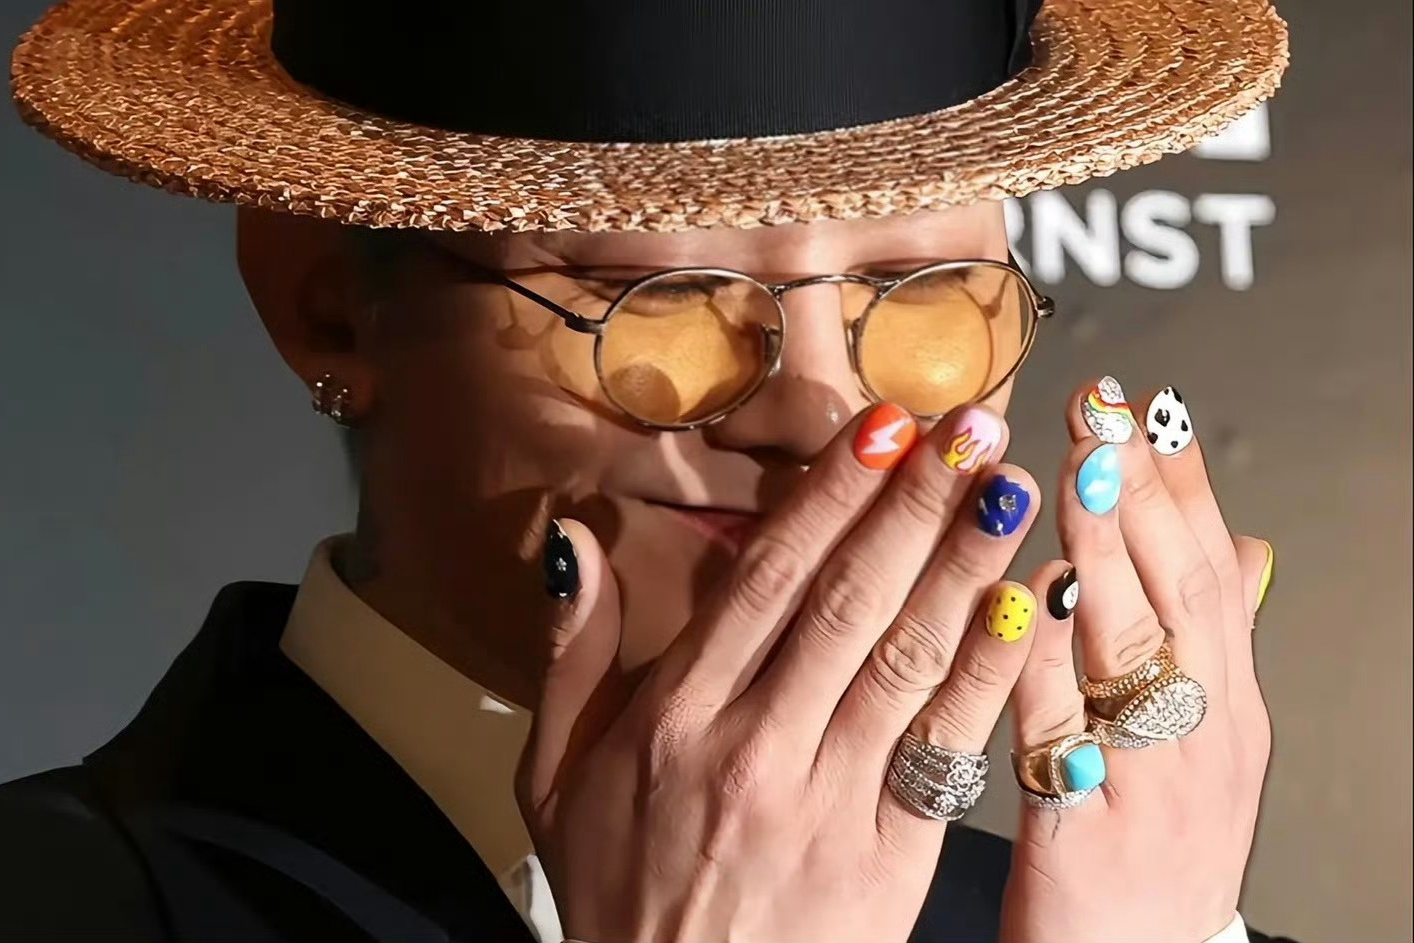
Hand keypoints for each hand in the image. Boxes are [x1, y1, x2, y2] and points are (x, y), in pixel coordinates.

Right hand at [520, 403, 1040, 942]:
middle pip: (845, 602)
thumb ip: (571, 657)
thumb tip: (579, 544)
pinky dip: (989, 674)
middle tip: (969, 425)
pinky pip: (945, 750)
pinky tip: (1027, 608)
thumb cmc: (619, 893)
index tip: (881, 424)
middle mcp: (753, 746)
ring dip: (964, 567)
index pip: (764, 580)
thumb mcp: (554, 778)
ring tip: (1011, 489)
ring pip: (904, 661)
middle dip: (913, 504)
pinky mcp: (888, 855)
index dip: (829, 496)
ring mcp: (826, 802)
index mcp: (673, 717)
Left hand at [1000, 379, 1273, 942]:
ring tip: (1072, 472)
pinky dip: (1042, 659)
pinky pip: (1060, 730)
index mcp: (1231, 706)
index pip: (1212, 571)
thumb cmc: (1152, 844)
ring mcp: (1152, 783)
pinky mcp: (1087, 831)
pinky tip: (1021, 597)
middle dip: (1141, 494)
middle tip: (1104, 411)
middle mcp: (1206, 736)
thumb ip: (1213, 647)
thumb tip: (1246, 546)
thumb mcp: (1209, 746)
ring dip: (1102, 554)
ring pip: (1130, 651)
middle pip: (1180, 594)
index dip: (1182, 485)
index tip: (1149, 406)